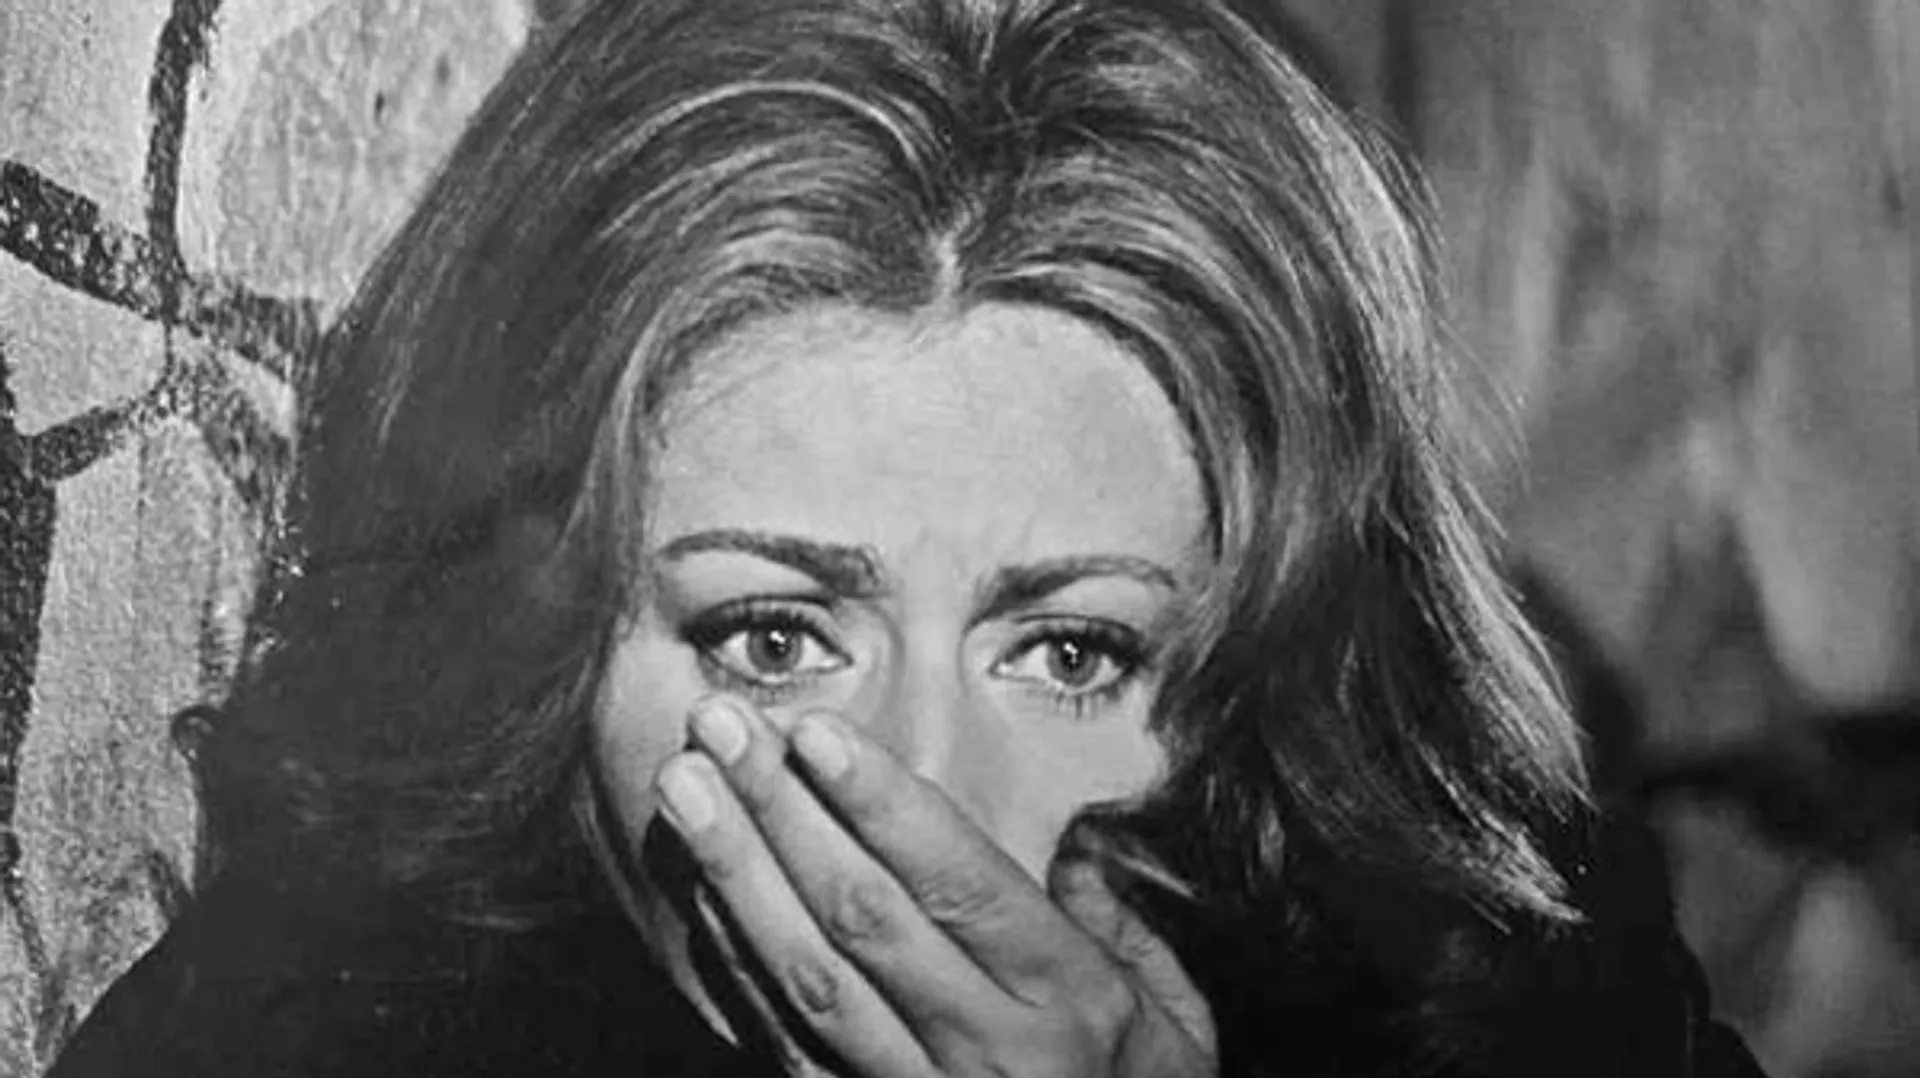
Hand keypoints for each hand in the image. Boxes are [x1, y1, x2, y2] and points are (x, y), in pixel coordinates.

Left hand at [652, 694, 1218, 1077]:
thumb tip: (1075, 835)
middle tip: (717, 725)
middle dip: (780, 810)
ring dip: (735, 873)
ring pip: (806, 975)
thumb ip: (1121, 918)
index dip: (880, 802)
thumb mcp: (1178, 1016)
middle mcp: (988, 1050)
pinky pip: (785, 1041)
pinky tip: (706, 890)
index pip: (958, 884)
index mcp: (1071, 1002)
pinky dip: (737, 960)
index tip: (815, 729)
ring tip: (682, 789)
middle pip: (862, 914)